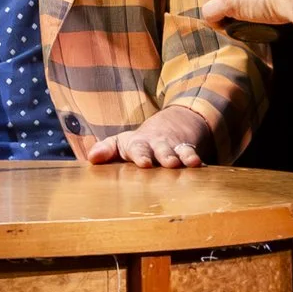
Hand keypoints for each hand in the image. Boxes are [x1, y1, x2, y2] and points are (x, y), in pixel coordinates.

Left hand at [86, 103, 209, 168]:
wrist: (171, 126)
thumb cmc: (139, 142)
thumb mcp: (121, 143)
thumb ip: (106, 150)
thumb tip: (91, 158)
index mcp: (138, 144)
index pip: (138, 148)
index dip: (141, 155)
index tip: (144, 163)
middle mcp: (157, 145)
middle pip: (161, 149)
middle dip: (165, 155)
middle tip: (168, 163)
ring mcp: (174, 148)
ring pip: (179, 151)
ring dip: (183, 157)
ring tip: (189, 164)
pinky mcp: (188, 152)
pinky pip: (193, 155)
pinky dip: (197, 160)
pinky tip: (201, 166)